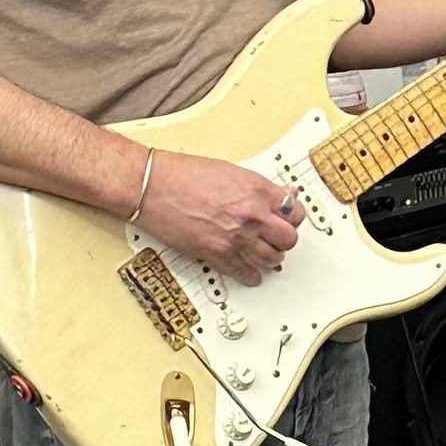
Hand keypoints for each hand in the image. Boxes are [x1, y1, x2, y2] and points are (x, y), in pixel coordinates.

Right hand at [138, 150, 301, 282]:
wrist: (151, 185)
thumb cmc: (180, 174)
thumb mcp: (228, 170)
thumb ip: (254, 186)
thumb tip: (275, 194)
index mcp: (256, 190)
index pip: (294, 210)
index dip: (293, 217)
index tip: (289, 220)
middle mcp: (251, 214)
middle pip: (289, 238)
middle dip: (284, 239)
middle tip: (277, 239)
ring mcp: (236, 236)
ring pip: (272, 258)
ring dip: (270, 258)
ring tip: (265, 256)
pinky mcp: (218, 254)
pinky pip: (246, 273)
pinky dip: (251, 275)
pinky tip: (250, 273)